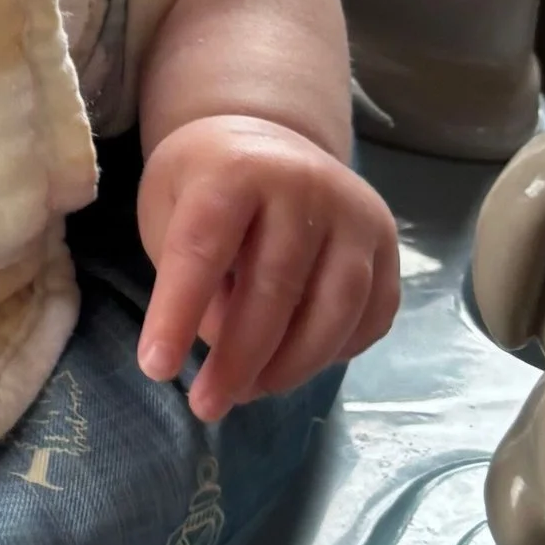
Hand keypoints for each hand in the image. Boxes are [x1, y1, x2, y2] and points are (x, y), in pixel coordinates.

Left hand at [135, 114, 398, 423]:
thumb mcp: (169, 212)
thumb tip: (221, 343)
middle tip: (207, 404)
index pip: (204, 250)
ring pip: (335, 307)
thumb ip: (185, 274)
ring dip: (293, 365)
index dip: (178, 314)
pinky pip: (371, 313)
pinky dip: (337, 352)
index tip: (156, 369)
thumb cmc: (205, 184)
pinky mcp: (387, 240)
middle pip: (276, 287)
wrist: (270, 140)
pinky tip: (299, 367)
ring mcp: (356, 212)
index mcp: (235, 170)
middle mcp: (305, 185)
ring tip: (251, 392)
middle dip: (239, 359)